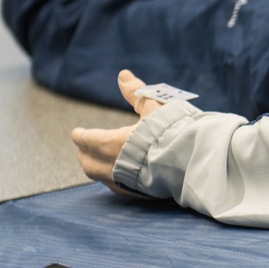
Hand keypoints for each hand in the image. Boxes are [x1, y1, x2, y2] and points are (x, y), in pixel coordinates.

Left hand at [71, 69, 163, 195]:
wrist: (191, 159)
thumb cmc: (172, 130)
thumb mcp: (155, 106)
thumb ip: (136, 92)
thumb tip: (122, 75)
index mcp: (112, 143)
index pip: (86, 140)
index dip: (80, 135)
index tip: (77, 132)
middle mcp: (113, 165)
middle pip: (87, 162)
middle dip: (83, 153)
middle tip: (83, 147)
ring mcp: (123, 182)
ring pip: (98, 176)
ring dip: (94, 166)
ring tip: (96, 161)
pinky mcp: (136, 192)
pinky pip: (115, 185)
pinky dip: (110, 177)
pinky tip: (117, 174)